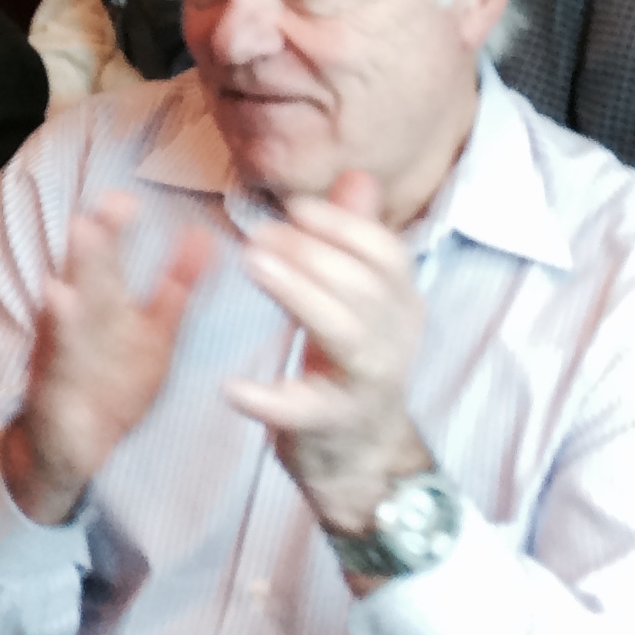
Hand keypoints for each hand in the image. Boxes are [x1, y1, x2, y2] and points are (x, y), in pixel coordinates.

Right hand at [0, 195, 220, 525]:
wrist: (65, 446)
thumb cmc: (110, 381)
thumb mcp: (151, 334)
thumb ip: (174, 287)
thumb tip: (206, 235)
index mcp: (103, 306)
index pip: (108, 258)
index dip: (115, 228)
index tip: (126, 196)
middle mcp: (79, 322)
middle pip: (88, 278)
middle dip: (97, 245)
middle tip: (108, 206)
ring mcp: (64, 354)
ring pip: (70, 316)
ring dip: (73, 285)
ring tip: (77, 249)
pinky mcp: (55, 389)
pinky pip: (59, 364)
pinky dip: (60, 338)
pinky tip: (57, 306)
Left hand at [227, 171, 432, 540]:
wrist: (360, 458)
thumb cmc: (351, 364)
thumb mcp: (361, 300)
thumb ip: (356, 240)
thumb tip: (357, 176)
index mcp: (401, 305)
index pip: (385, 253)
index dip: (340, 225)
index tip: (292, 208)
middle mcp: (394, 341)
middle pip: (362, 285)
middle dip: (310, 251)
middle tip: (256, 237)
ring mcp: (366, 385)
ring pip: (343, 333)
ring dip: (298, 294)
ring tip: (251, 265)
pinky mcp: (331, 425)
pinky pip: (304, 410)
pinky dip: (268, 398)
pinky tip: (232, 386)